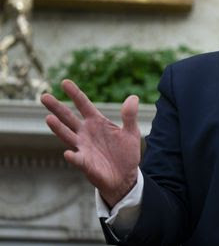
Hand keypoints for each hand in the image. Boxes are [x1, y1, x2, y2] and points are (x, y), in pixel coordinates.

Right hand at [41, 79, 140, 206]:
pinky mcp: (85, 163)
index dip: (75, 94)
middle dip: (57, 107)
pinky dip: (73, 157)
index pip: (84, 105)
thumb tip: (133, 97)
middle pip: (68, 118)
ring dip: (58, 128)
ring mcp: (83, 147)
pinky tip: (68, 153)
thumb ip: (130, 116)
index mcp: (97, 122)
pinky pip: (77, 159)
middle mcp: (86, 133)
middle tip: (44, 96)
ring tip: (49, 118)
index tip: (64, 82)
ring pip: (67, 135)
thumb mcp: (131, 132)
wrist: (125, 177)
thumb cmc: (125, 153)